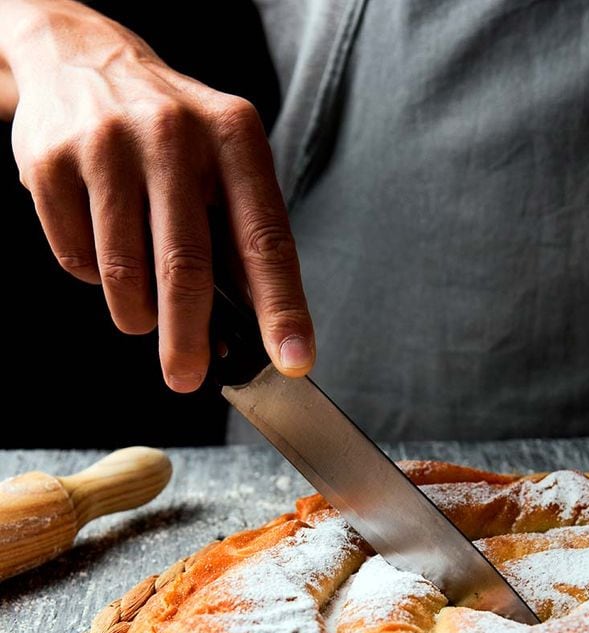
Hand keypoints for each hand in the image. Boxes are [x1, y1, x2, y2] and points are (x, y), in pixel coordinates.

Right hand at [2, 0, 314, 389]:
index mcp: (234, 136)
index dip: (281, 308)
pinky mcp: (53, 164)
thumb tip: (257, 330)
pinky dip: (92, 276)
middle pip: (186, 267)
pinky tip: (100, 244)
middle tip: (187, 377)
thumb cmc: (171, 134)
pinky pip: (76, 258)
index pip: (265, 240)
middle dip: (189, 339)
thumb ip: (240, 238)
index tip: (293, 359)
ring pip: (124, 274)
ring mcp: (108, 145)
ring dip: (135, 313)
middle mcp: (174, 134)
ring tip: (141, 307)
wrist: (81, 57)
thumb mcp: (223, 163)